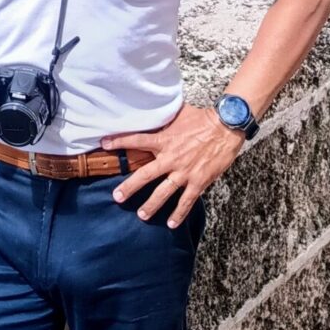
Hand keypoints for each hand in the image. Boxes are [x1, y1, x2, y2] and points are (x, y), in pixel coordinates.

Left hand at [101, 102, 244, 227]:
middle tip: (117, 197)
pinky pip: (186, 201)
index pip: (137, 140)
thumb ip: (165, 117)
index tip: (104, 144)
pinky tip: (171, 223)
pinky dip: (179, 213)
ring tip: (141, 215)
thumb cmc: (202, 118)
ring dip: (151, 205)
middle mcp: (171, 158)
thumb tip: (154, 106)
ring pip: (163, 192)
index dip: (119, 141)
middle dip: (130, 187)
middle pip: (145, 175)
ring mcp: (184, 172)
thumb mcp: (179, 114)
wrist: (225, 126)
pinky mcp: (198, 181)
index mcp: (164, 139)